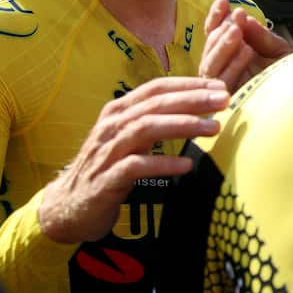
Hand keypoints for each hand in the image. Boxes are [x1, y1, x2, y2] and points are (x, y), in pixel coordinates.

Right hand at [37, 77, 228, 244]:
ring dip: (182, 125)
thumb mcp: (130, 140)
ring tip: (213, 128)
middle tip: (223, 100)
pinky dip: (162, 163)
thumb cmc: (107, 169)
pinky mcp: (105, 179)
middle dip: (192, 99)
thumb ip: (154, 122)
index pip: (155, 89)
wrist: (68, 207)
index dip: (188, 85)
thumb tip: (196, 110)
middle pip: (154, 105)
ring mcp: (107, 152)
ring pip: (146, 129)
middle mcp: (111, 126)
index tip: (218, 85)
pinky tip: (186, 165)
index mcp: (118, 112)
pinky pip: (136, 166)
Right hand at [198, 0, 292, 91]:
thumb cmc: (291, 75)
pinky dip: (233, 64)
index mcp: (233, 55)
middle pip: (209, 48)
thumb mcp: (278, 49)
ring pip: (209, 65)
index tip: (224, 1)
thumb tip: (244, 20)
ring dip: (223, 45)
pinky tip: (247, 51)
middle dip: (221, 29)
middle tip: (237, 17)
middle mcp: (226, 70)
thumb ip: (261, 35)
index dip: (216, 17)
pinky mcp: (230, 101)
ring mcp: (226, 86)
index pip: (215, 34)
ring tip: (238, 31)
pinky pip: (222, 82)